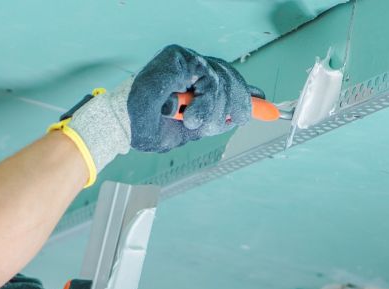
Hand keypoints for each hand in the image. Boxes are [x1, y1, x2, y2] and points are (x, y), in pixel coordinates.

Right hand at [66, 44, 263, 172]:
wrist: (123, 125)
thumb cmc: (146, 127)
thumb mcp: (187, 131)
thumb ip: (211, 121)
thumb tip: (237, 116)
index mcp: (194, 83)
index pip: (228, 81)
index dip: (247, 93)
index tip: (265, 105)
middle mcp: (191, 67)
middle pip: (230, 79)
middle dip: (236, 105)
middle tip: (229, 122)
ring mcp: (185, 60)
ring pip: (222, 79)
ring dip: (215, 108)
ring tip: (197, 122)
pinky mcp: (178, 57)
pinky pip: (207, 77)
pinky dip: (204, 101)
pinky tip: (193, 113)